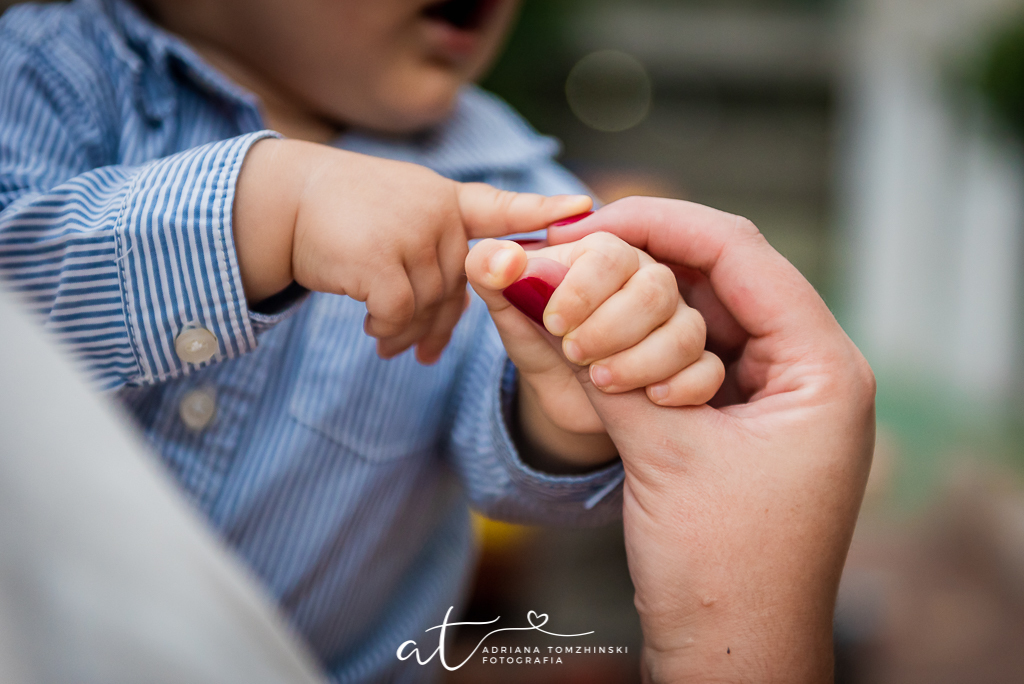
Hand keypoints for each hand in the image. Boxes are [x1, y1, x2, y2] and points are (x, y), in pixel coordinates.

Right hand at [233, 138, 591, 362]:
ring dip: (408, 332)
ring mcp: (411, 232)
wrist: (286, 203)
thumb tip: (448, 319)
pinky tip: (373, 329)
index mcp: (447, 201)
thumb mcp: (399, 217)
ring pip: (431, 304)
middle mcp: (437, 213)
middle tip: (422, 352)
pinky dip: (389, 329)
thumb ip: (435, 253)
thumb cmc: (344, 217)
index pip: (503, 208)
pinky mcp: (381, 259)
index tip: (586, 211)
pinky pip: (402, 314)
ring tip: (386, 342)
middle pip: (461, 286)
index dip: (544, 212)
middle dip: (440, 323)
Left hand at [465, 232, 723, 470]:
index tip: (553, 321)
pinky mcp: (693, 365)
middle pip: (656, 289)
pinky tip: (652, 399)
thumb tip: (496, 258)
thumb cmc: (537, 333)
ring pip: (686, 332)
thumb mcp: (506, 306)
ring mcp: (678, 322)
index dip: (583, 288)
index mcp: (606, 253)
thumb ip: (489, 272)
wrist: (562, 387)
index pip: (610, 253)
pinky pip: (709, 371)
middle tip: (574, 353)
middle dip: (613, 326)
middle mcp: (650, 280)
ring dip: (642, 361)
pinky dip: (684, 386)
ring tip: (601, 382)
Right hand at [548, 198, 875, 682]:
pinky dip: (643, 345)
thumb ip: (597, 362)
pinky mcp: (744, 424)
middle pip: (721, 277)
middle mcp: (809, 370)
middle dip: (641, 261)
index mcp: (822, 366)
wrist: (733, 656)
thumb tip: (529, 284)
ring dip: (637, 304)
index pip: (739, 251)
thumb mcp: (661, 453)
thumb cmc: (721, 569)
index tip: (587, 219)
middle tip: (566, 253)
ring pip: (702, 316)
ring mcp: (776, 398)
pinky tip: (595, 338)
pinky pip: (691, 358)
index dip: (658, 222)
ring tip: (572, 292)